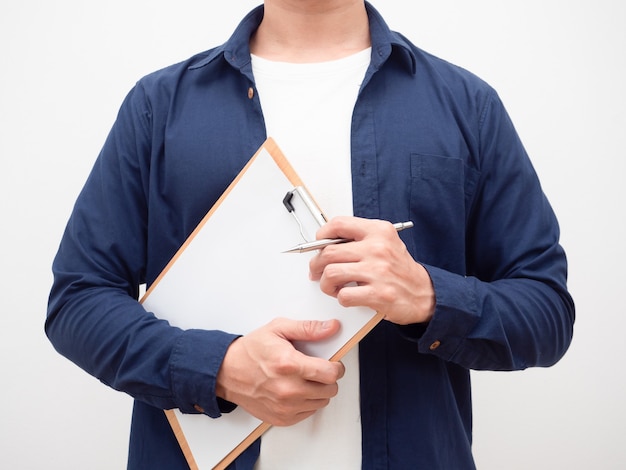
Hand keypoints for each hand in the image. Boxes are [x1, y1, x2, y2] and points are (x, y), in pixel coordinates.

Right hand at [216, 318, 344, 425]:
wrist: (227, 372)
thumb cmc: (251, 350)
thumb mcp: (278, 329)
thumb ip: (308, 328)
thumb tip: (331, 328)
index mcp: (289, 365)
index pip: (330, 374)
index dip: (336, 367)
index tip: (333, 363)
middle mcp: (288, 389)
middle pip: (329, 390)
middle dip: (328, 379)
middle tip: (318, 370)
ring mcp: (284, 407)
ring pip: (321, 403)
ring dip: (319, 391)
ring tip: (304, 379)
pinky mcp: (281, 418)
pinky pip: (308, 413)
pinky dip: (307, 402)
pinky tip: (296, 390)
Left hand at [309, 216, 434, 324]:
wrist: (424, 293)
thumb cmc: (399, 269)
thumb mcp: (384, 242)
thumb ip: (358, 238)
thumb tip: (325, 242)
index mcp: (379, 231)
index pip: (339, 224)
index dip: (322, 234)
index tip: (318, 243)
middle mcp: (378, 248)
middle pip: (329, 252)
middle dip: (316, 264)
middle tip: (316, 271)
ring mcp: (378, 272)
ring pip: (331, 274)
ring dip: (325, 283)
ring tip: (331, 286)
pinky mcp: (378, 294)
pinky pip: (343, 295)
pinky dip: (340, 298)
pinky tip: (347, 296)